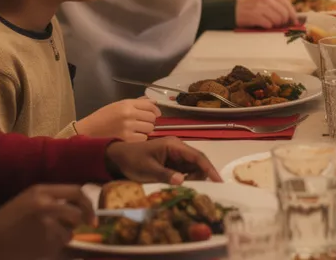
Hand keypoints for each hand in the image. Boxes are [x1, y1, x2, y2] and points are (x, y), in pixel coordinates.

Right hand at [0, 185, 92, 259]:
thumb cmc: (2, 225)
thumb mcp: (26, 203)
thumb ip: (50, 203)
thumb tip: (78, 211)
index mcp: (40, 191)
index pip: (76, 191)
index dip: (87, 204)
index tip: (91, 217)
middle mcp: (45, 204)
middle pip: (77, 214)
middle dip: (80, 223)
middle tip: (74, 229)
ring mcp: (45, 224)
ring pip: (68, 234)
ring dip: (60, 239)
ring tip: (39, 240)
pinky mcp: (43, 242)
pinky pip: (57, 247)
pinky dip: (50, 250)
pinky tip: (33, 249)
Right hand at [76, 98, 159, 141]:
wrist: (88, 131)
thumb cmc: (102, 117)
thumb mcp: (118, 105)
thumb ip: (136, 103)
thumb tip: (154, 102)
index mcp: (126, 104)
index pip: (150, 105)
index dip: (156, 110)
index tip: (157, 114)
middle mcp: (129, 114)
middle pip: (152, 118)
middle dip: (150, 121)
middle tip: (144, 123)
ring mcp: (128, 127)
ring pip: (149, 129)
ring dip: (146, 130)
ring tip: (138, 130)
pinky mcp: (126, 139)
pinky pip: (143, 139)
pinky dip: (140, 139)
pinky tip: (133, 137)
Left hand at [105, 138, 221, 184]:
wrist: (117, 158)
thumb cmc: (132, 161)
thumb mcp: (148, 169)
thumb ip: (165, 175)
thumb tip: (183, 181)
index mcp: (173, 145)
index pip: (197, 156)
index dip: (209, 169)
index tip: (218, 181)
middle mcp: (177, 148)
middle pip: (197, 162)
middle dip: (202, 175)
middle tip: (203, 190)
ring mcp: (174, 155)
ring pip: (192, 167)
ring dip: (194, 179)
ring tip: (192, 191)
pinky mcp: (170, 162)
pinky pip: (184, 171)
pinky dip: (186, 179)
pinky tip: (185, 188)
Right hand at [236, 0, 296, 28]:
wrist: (232, 10)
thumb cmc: (251, 8)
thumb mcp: (263, 1)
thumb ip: (276, 5)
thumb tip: (291, 17)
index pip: (286, 3)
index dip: (293, 14)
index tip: (295, 21)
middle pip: (283, 13)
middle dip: (284, 21)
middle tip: (280, 25)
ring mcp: (259, 6)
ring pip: (277, 19)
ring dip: (275, 25)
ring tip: (269, 23)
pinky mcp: (254, 15)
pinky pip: (268, 24)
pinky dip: (267, 26)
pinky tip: (263, 24)